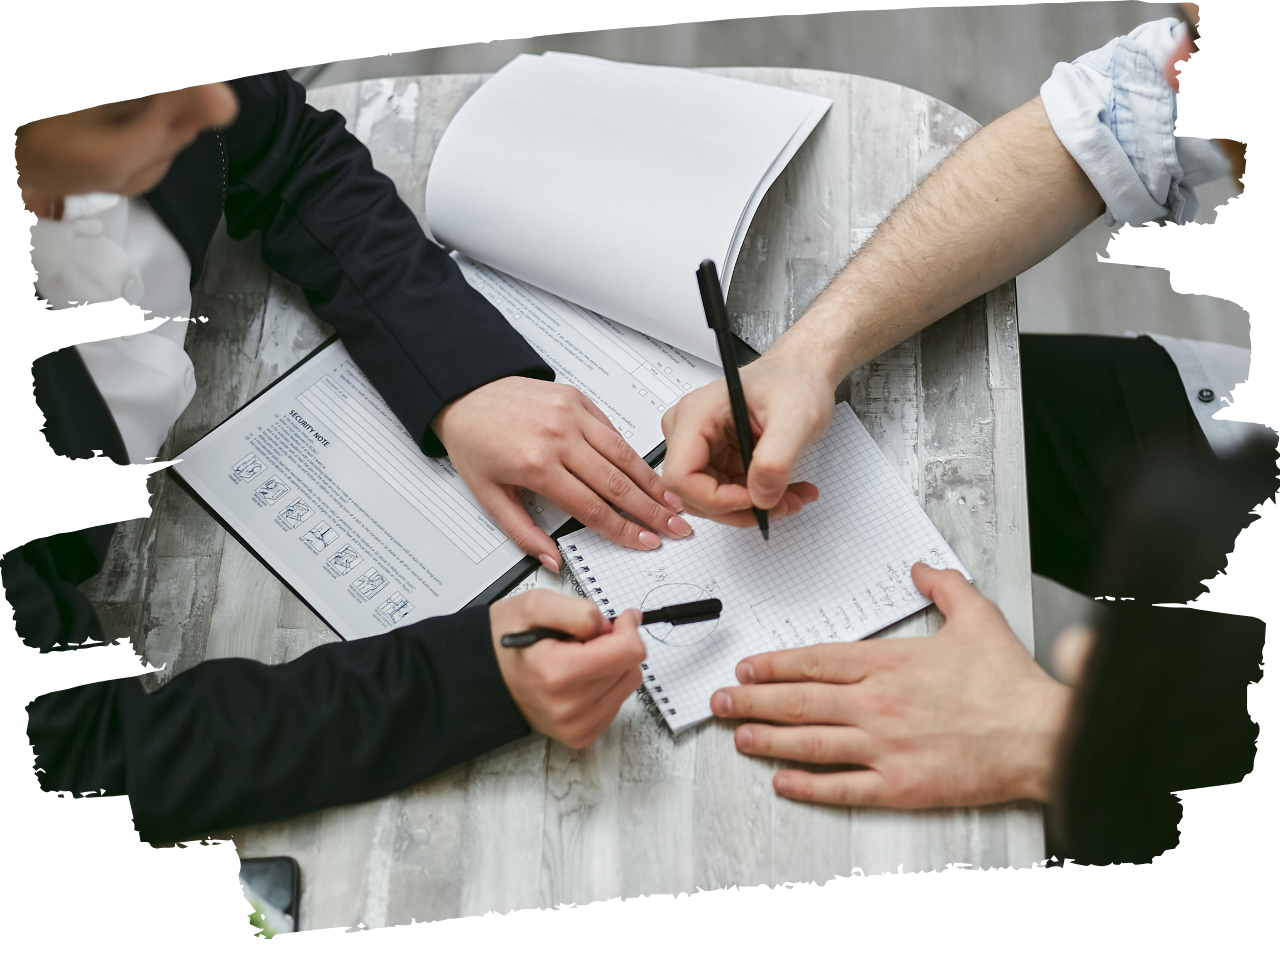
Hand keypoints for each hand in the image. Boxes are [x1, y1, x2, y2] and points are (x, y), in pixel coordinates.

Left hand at [434, 378, 691, 569]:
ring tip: (672, 502)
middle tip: (675, 527)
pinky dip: (631, 454)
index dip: (624, 530)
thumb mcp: (488, 496)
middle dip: (651, 510)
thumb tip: (552, 559)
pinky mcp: (578, 399)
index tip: (644, 541)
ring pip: (623, 455)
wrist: (465, 394)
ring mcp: (572, 414)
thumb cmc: (474, 442)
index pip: (592, 507)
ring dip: (652, 482)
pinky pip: (613, 430)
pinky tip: (646, 472)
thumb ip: (523, 533)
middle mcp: (558, 437)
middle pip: (617, 483)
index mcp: (536, 465)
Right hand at [490, 589, 645, 748]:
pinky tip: (578, 677)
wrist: (484, 675)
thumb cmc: (506, 640)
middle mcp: (569, 706)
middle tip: (584, 639)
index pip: (629, 652)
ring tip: (577, 658)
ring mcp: (575, 726)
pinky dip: (604, 684)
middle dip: (615, 645)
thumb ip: (580, 611)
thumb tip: (613, 626)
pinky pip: (615, 703)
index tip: (617, 620)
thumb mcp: (536, 604)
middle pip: (631, 668)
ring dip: (611, 665)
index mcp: (559, 673)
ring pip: (626, 685)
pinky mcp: (580, 735)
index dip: (627, 629)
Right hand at [660, 347, 827, 526]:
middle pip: (693, 495)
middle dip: (739, 508)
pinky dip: (757, 500)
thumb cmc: (795, 381)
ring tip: (790, 497)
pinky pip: (727, 494)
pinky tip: (784, 490)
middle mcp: (690, 431)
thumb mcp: (796, 418)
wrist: (803, 374)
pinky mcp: (717, 459)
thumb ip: (776, 460)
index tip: (753, 499)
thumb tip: (760, 497)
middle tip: (780, 504)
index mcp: (696, 415)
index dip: (714, 499)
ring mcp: (702, 447)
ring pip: (711, 500)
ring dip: (752, 507)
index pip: (680, 476)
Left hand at [709, 563, 1073, 807]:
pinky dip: (808, 786)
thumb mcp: (978, 618)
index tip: (746, 668)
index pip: (815, 661)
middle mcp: (877, 705)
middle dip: (752, 701)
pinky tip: (783, 782)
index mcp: (889, 664)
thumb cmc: (1010, 684)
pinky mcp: (900, 786)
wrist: (1043, 737)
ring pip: (810, 744)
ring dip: (768, 740)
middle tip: (720, 703)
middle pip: (799, 701)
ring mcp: (885, 748)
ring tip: (738, 738)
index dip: (774, 665)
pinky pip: (842, 788)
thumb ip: (943, 586)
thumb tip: (919, 567)